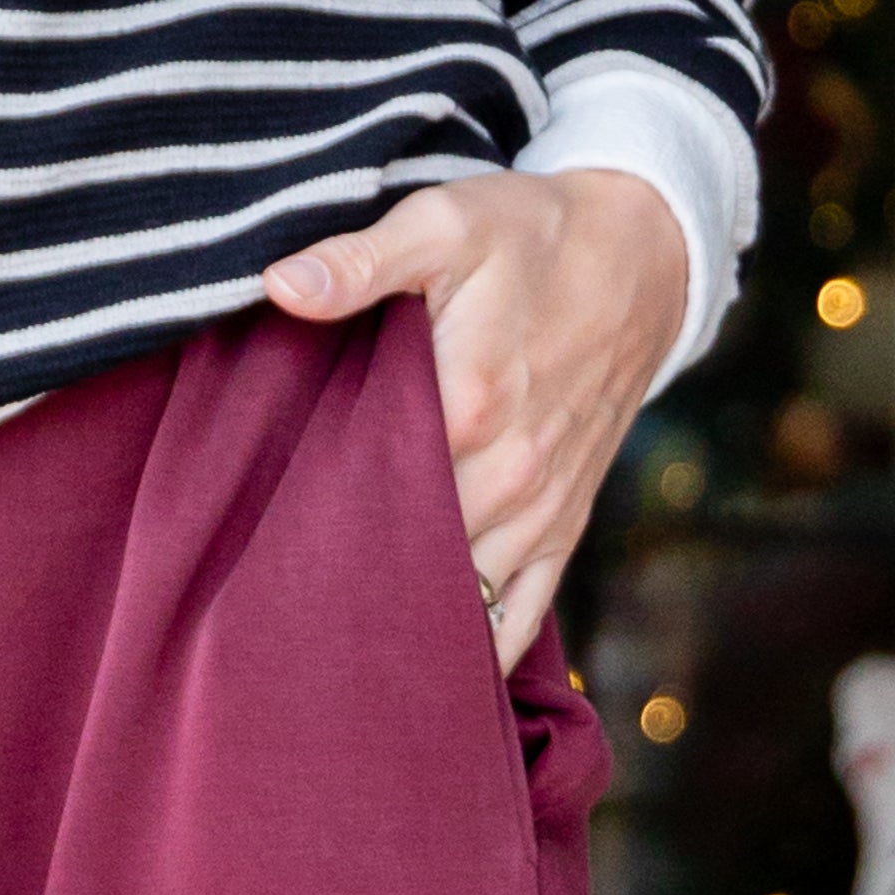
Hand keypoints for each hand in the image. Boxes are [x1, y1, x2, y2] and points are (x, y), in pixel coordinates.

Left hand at [263, 168, 685, 663]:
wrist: (642, 259)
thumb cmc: (529, 234)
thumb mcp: (445, 222)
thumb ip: (360, 260)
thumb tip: (279, 286)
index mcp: (466, 401)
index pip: (362, 487)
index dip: (302, 506)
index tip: (252, 522)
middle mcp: (507, 473)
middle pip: (405, 553)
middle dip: (340, 572)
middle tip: (270, 595)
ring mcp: (538, 508)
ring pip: (457, 600)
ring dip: (398, 618)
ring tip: (322, 644)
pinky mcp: (562, 525)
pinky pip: (517, 616)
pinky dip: (472, 653)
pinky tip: (418, 672)